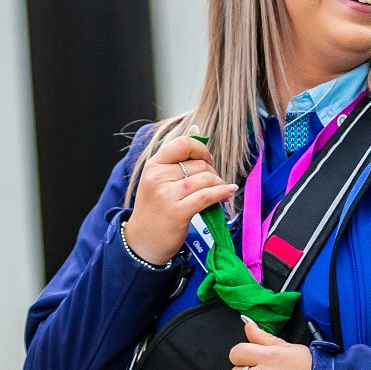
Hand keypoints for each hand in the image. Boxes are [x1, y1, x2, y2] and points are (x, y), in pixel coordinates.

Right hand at [124, 134, 236, 265]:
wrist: (142, 241)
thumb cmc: (155, 209)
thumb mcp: (159, 180)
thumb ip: (177, 158)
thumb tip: (197, 128)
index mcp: (153, 165)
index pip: (182, 144)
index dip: (201, 149)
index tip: (207, 160)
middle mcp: (158, 176)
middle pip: (198, 164)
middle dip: (213, 172)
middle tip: (216, 183)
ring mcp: (167, 194)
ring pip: (206, 179)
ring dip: (219, 184)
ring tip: (223, 191)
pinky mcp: (177, 211)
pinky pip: (207, 196)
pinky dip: (222, 193)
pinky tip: (228, 193)